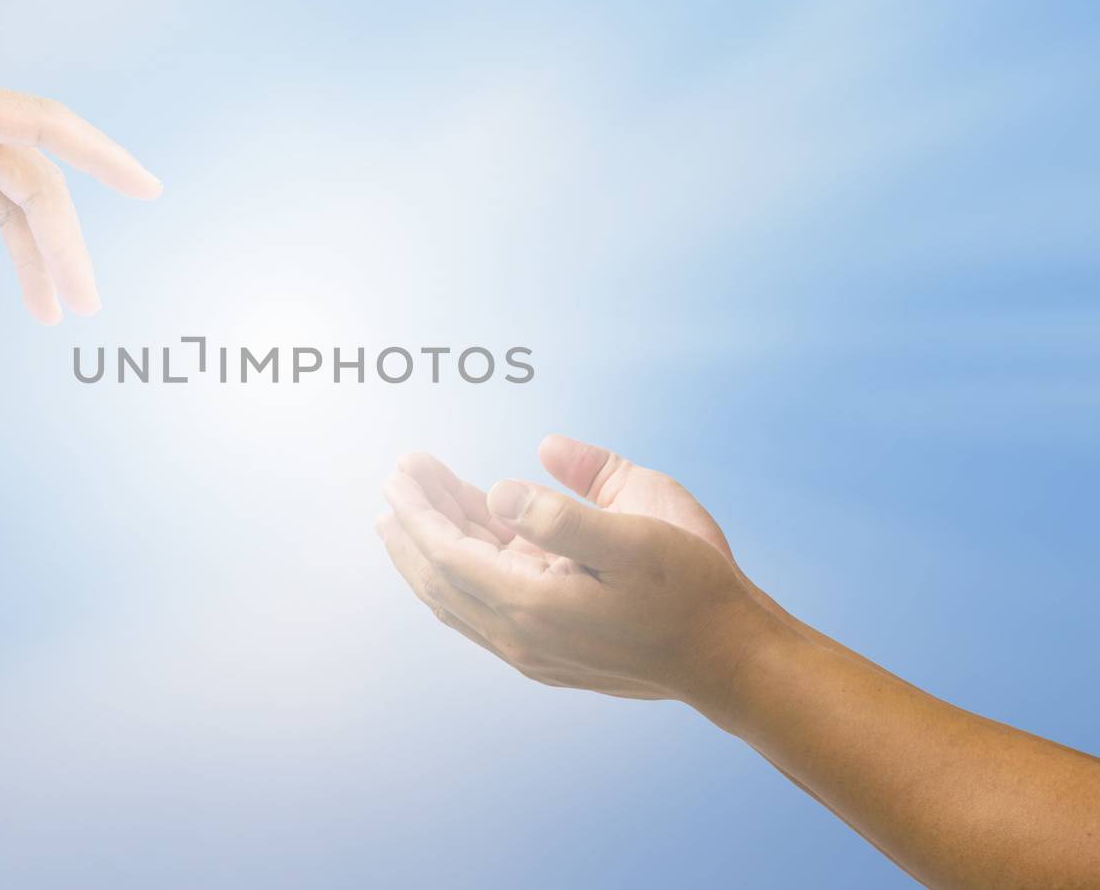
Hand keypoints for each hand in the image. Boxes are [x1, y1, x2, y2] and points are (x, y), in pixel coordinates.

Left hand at [377, 436, 777, 708]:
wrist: (731, 658)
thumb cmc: (691, 590)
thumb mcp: (635, 536)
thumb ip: (561, 513)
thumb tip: (501, 491)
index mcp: (532, 605)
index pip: (448, 554)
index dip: (419, 511)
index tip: (399, 472)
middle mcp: (520, 636)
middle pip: (442, 574)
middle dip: (416, 522)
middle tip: (401, 473)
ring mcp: (533, 648)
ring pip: (461, 591)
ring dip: (437, 541)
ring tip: (424, 494)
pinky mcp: (549, 649)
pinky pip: (486, 604)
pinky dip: (468, 564)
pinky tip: (473, 532)